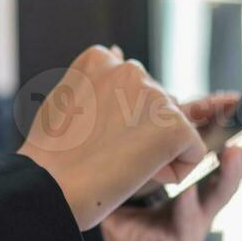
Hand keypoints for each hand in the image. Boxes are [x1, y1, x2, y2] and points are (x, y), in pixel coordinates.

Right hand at [19, 46, 206, 230]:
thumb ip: (96, 79)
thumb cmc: (50, 155)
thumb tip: (118, 50)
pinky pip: (192, 153)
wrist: (49, 189)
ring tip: (115, 162)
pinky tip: (138, 174)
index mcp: (100, 59)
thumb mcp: (66, 100)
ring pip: (173, 131)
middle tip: (102, 153)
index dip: (114, 123)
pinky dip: (173, 171)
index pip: (131, 91)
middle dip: (140, 135)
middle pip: (156, 109)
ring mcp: (155, 95)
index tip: (88, 137)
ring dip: (154, 152)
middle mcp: (130, 69)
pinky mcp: (176, 126)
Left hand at [100, 94, 241, 240]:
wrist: (92, 215)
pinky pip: (190, 221)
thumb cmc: (125, 174)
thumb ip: (162, 106)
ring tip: (232, 150)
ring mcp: (204, 210)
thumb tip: (144, 62)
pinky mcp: (184, 234)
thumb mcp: (147, 134)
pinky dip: (188, 205)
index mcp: (210, 154)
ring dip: (232, 169)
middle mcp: (214, 182)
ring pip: (226, 190)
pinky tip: (185, 190)